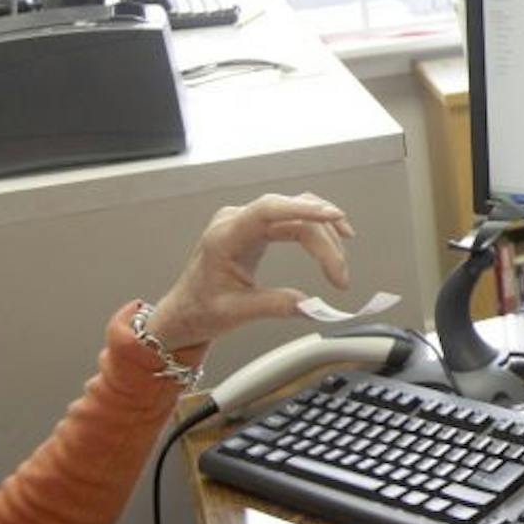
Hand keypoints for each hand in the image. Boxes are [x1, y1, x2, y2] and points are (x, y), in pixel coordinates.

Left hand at [143, 193, 355, 349]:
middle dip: (323, 239)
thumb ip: (277, 306)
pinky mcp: (254, 228)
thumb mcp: (237, 312)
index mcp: (224, 237)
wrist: (183, 313)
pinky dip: (313, 228)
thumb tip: (314, 307)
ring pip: (295, 213)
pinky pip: (290, 218)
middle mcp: (235, 222)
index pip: (269, 210)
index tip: (334, 216)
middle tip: (339, 273)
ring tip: (340, 259)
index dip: (305, 210)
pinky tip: (330, 239)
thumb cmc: (199, 310)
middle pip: (291, 214)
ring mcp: (245, 222)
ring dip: (323, 233)